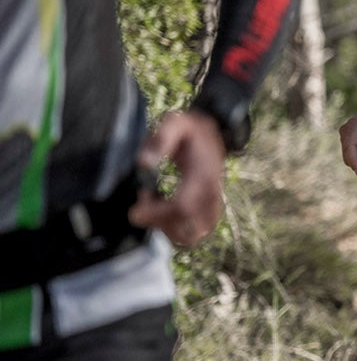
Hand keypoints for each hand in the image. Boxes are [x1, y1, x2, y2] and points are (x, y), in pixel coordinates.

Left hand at [129, 110, 227, 246]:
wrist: (216, 131)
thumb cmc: (192, 129)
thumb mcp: (176, 123)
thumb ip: (160, 139)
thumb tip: (143, 163)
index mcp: (203, 176)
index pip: (182, 207)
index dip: (155, 213)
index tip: (137, 205)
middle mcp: (212, 195)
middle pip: (188, 229)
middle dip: (160, 224)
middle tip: (146, 204)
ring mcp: (214, 204)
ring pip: (192, 236)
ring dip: (168, 229)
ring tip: (156, 208)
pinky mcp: (212, 210)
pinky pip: (197, 233)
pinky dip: (178, 230)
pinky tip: (165, 211)